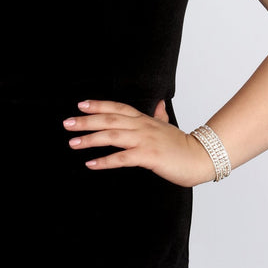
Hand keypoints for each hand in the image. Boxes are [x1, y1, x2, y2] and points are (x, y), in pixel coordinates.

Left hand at [62, 99, 216, 187]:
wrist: (201, 157)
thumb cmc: (183, 145)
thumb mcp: (168, 126)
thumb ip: (160, 115)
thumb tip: (159, 104)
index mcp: (145, 119)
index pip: (118, 108)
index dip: (99, 105)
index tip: (81, 105)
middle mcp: (142, 127)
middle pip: (110, 119)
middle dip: (86, 121)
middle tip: (67, 124)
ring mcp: (145, 140)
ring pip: (112, 136)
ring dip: (90, 139)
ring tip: (73, 143)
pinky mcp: (148, 156)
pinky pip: (122, 158)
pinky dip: (105, 161)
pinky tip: (91, 164)